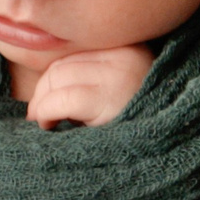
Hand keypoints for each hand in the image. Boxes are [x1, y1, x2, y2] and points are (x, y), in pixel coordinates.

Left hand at [25, 45, 153, 128]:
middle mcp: (124, 56)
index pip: (73, 54)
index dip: (50, 79)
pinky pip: (62, 99)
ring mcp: (118, 75)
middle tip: (38, 116)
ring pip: (57, 78)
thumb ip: (90, 77)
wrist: (161, 150)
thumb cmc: (135, 126)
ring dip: (41, 104)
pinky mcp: (110, 97)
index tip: (43, 101)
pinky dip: (45, 112)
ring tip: (46, 123)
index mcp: (127, 49)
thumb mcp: (115, 90)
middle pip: (62, 65)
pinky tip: (48, 125)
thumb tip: (45, 83)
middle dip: (42, 92)